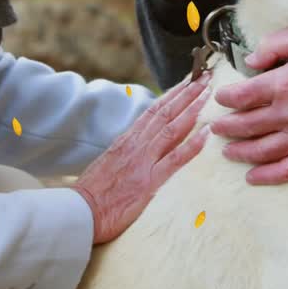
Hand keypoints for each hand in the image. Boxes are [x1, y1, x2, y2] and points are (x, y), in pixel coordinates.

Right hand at [72, 72, 212, 243]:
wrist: (80, 211)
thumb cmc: (93, 193)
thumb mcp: (110, 162)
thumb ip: (128, 150)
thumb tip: (144, 142)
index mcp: (126, 140)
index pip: (153, 110)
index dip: (172, 94)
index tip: (188, 82)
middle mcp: (135, 144)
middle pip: (165, 112)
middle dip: (186, 93)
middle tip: (205, 77)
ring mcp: (143, 160)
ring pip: (171, 128)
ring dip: (192, 109)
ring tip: (208, 94)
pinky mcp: (148, 180)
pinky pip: (175, 159)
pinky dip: (192, 145)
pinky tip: (206, 133)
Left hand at [210, 25, 287, 184]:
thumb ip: (276, 45)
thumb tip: (251, 61)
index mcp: (283, 84)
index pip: (240, 97)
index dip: (224, 98)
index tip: (220, 98)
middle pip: (245, 125)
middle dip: (225, 127)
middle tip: (215, 126)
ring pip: (260, 150)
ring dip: (239, 152)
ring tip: (226, 150)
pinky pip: (287, 169)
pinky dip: (267, 176)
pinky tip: (252, 176)